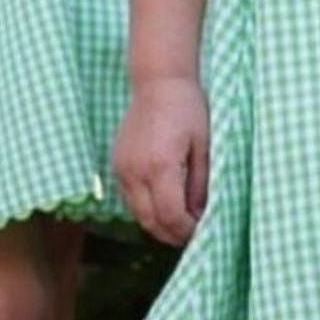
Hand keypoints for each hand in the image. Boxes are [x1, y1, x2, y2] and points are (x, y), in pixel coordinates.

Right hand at [112, 76, 211, 245]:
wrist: (158, 83)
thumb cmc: (187, 109)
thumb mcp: (203, 146)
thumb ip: (200, 184)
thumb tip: (200, 215)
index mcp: (161, 166)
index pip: (170, 215)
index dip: (186, 230)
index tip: (201, 233)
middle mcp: (135, 172)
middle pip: (150, 221)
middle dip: (171, 234)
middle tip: (191, 237)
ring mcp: (121, 169)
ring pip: (137, 214)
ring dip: (157, 225)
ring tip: (179, 225)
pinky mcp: (115, 165)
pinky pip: (128, 199)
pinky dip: (145, 209)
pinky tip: (162, 206)